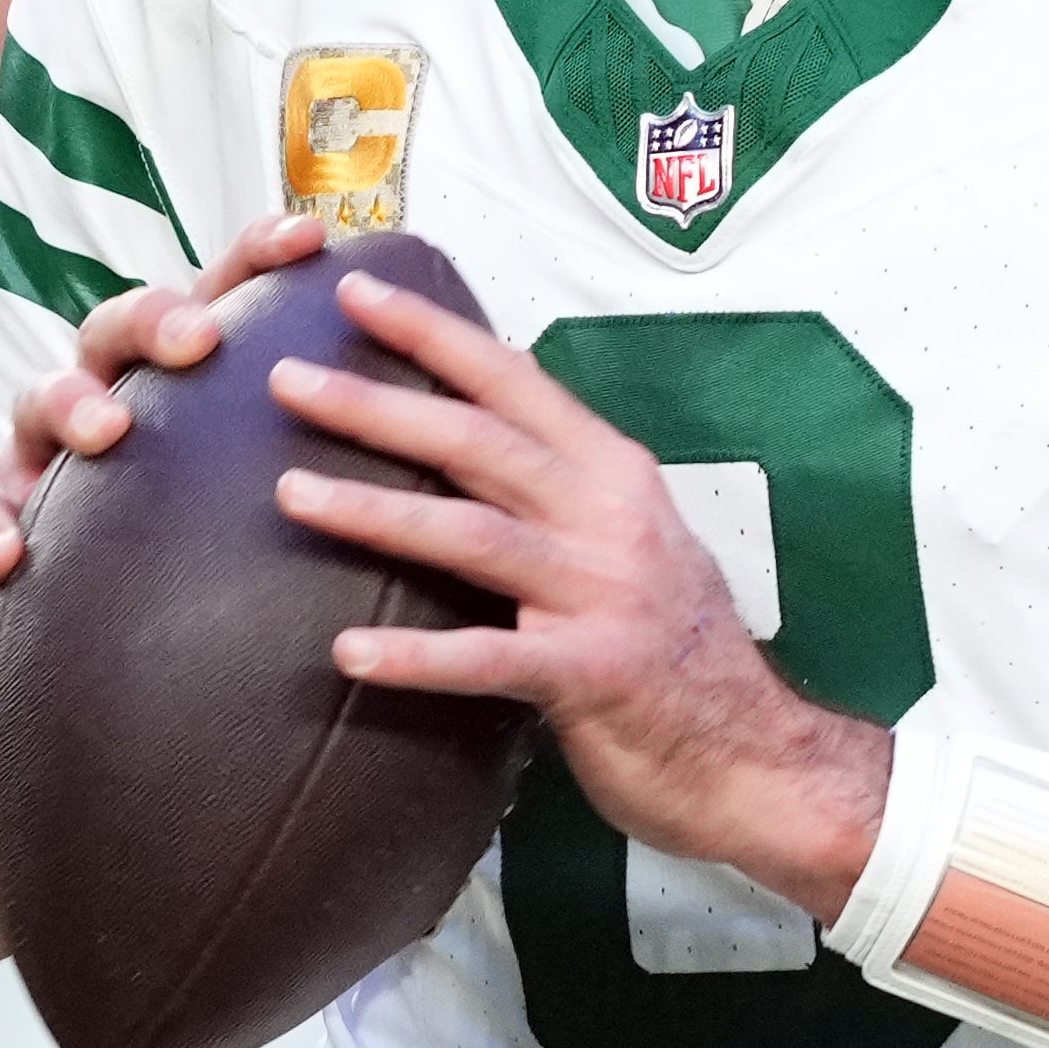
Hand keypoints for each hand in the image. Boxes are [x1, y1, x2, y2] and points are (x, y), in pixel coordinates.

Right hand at [0, 210, 329, 669]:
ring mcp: (37, 450)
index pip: (218, 296)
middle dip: (157, 319)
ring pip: (38, 396)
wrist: (69, 634)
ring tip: (106, 432)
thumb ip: (320, 450)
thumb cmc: (185, 548)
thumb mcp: (248, 492)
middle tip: (200, 338)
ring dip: (71, 403)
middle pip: (117, 325)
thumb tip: (448, 423)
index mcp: (178, 379)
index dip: (257, 257)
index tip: (311, 239)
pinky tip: (9, 557)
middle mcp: (105, 393)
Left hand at [263, 270, 890, 919]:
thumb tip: (467, 449)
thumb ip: (557, 496)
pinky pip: (489, 660)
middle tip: (288, 377)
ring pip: (475, 535)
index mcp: (616, 475)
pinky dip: (417, 655)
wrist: (760, 756)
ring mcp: (605, 595)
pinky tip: (349, 653)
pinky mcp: (593, 676)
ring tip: (291, 494)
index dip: (434, 334)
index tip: (357, 291)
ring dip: (376, 511)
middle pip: (479, 443)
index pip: (514, 382)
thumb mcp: (631, 544)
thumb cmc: (681, 653)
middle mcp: (612, 520)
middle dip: (378, 405)